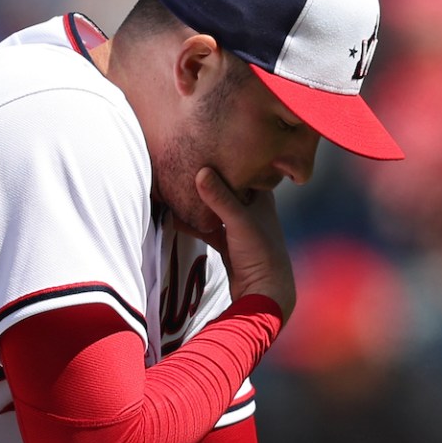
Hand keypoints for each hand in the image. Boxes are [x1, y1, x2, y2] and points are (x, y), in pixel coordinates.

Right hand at [188, 168, 295, 318]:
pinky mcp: (230, 245)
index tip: (206, 149)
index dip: (228, 160)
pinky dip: (195, 224)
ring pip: (216, 210)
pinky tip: (176, 219)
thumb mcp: (239, 221)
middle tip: (185, 167)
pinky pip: (209, 228)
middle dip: (208, 181)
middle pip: (228, 189)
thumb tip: (201, 171)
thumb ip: (220, 198)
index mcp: (262, 199)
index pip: (244, 171)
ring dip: (200, 204)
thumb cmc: (261, 253)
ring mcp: (240, 228)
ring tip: (176, 190)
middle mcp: (253, 211)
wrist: (265, 293)